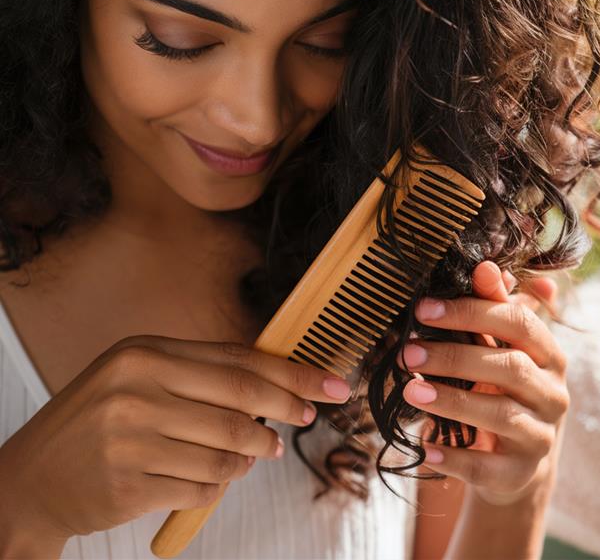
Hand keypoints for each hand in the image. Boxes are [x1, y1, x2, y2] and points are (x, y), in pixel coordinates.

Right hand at [0, 336, 350, 545]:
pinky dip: (218, 484)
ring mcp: (129, 437)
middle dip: (286, 411)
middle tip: (307, 418)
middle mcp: (135, 389)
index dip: (293, 374)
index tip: (330, 385)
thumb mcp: (140, 379)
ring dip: (251, 456)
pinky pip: (204, 485)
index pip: (238, 361)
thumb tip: (282, 388)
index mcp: (143, 353)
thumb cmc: (98, 424)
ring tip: (252, 454)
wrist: (30, 479)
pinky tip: (209, 476)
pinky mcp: (129, 483)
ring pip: (229, 450)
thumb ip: (203, 377)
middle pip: (241, 402)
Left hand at [400, 261, 568, 506]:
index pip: (518, 323)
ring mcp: (540, 436)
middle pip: (510, 369)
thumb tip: (484, 265)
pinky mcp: (520, 474)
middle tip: (407, 352)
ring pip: (500, 417)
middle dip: (455, 358)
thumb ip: (493, 310)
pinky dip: (455, 457)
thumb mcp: (502, 351)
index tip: (423, 310)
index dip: (472, 312)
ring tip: (411, 392)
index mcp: (550, 355)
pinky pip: (487, 467)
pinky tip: (424, 448)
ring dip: (452, 402)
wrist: (518, 464)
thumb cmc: (504, 393)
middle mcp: (553, 394)